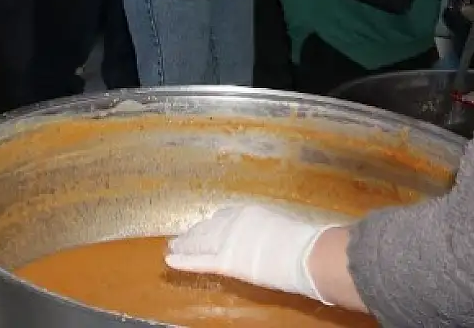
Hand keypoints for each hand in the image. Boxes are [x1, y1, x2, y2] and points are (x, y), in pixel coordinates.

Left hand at [167, 205, 335, 303]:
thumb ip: (269, 229)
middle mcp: (232, 222)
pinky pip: (200, 261)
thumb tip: (274, 237)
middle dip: (194, 233)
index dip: (213, 224)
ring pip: (200, 242)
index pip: (223, 217)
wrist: (303, 252)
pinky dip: (184, 261)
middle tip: (181, 236)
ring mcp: (227, 241)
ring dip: (186, 244)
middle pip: (207, 228)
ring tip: (174, 245)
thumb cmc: (302, 241)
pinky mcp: (226, 260)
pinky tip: (169, 260)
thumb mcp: (282, 224)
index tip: (206, 226)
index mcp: (247, 212)